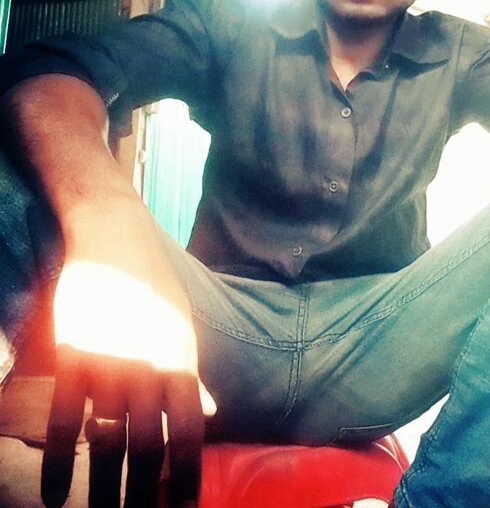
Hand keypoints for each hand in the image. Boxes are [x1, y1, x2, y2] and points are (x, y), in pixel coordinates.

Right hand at [40, 202, 215, 507]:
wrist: (113, 234)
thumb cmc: (151, 282)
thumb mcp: (181, 324)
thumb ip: (191, 373)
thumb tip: (210, 412)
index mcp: (181, 359)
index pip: (189, 431)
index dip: (185, 475)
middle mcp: (149, 366)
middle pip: (149, 446)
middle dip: (144, 494)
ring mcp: (110, 362)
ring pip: (108, 441)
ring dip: (103, 489)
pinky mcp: (73, 355)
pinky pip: (66, 420)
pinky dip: (59, 462)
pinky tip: (54, 494)